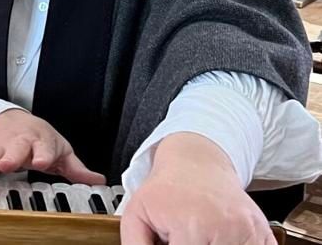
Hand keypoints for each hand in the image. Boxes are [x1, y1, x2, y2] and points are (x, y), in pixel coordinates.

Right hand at [0, 108, 105, 188]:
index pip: (45, 148)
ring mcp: (0, 148)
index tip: (42, 162)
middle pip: (15, 149)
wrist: (12, 120)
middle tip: (5, 166)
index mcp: (40, 141)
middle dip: (10, 157)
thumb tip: (99, 181)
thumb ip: (76, 168)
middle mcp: (18, 143)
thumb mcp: (59, 149)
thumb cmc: (38, 138)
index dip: (44, 154)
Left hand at [120, 133, 273, 244]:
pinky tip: (220, 240)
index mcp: (192, 225)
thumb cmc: (167, 189)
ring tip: (202, 238)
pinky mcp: (264, 235)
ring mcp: (249, 233)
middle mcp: (226, 229)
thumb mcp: (137, 212)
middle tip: (186, 237)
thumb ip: (135, 244)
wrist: (198, 163)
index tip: (173, 242)